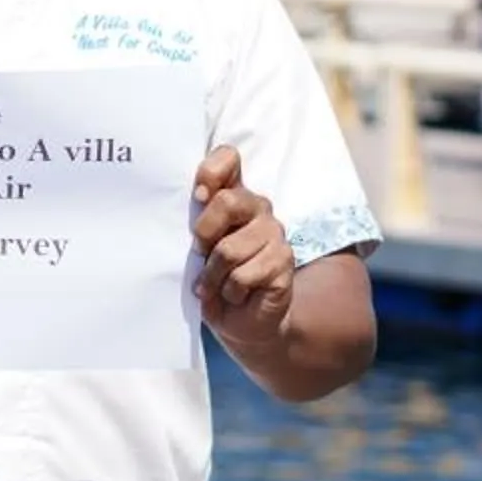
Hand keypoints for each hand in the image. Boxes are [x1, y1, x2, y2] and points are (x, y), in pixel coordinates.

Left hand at [190, 143, 294, 345]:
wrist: (241, 322)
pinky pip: (242, 275)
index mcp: (234, 195)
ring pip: (229, 249)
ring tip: (215, 285)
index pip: (228, 158)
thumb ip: (199, 219)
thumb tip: (198, 197)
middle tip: (201, 254)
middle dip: (204, 235)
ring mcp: (274, 233)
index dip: (210, 173)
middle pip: (227, 202)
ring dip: (213, 276)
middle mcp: (258, 207)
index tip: (197, 197)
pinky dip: (229, 292)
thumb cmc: (214, 277)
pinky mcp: (283, 261)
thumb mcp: (199, 246)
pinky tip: (235, 295)